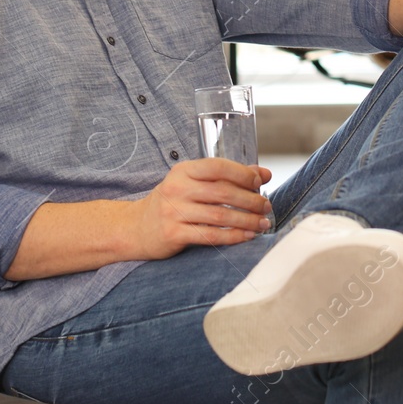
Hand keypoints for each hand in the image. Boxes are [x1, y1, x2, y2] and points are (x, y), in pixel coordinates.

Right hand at [131, 158, 272, 258]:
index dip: (243, 174)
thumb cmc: (172, 203)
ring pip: (220, 216)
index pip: (217, 167)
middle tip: (267, 207)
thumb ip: (226, 177)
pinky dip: (232, 237)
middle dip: (251, 200)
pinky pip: (210, 236)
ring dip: (246, 221)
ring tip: (262, 223)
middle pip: (222, 193)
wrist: (135, 228)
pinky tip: (246, 237)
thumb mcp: (192, 183)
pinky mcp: (173, 234)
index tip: (260, 182)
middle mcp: (177, 188)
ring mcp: (173, 212)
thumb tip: (263, 174)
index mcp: (183, 170)